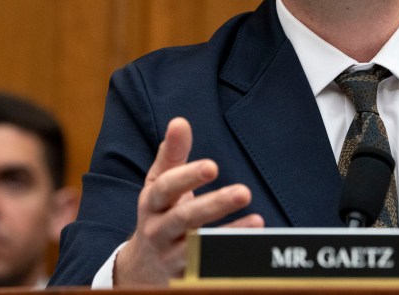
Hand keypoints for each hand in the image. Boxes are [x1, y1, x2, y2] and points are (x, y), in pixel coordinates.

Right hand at [114, 117, 264, 284]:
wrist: (141, 269)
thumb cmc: (158, 214)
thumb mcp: (159, 185)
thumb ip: (172, 154)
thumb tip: (180, 122)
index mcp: (152, 203)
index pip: (165, 189)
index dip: (187, 177)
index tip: (212, 166)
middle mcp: (158, 230)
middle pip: (184, 219)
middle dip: (214, 206)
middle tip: (244, 192)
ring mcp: (172, 257)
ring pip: (198, 248)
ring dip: (229, 235)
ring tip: (257, 220)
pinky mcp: (186, 276)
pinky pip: (209, 267)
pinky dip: (232, 256)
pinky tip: (254, 241)